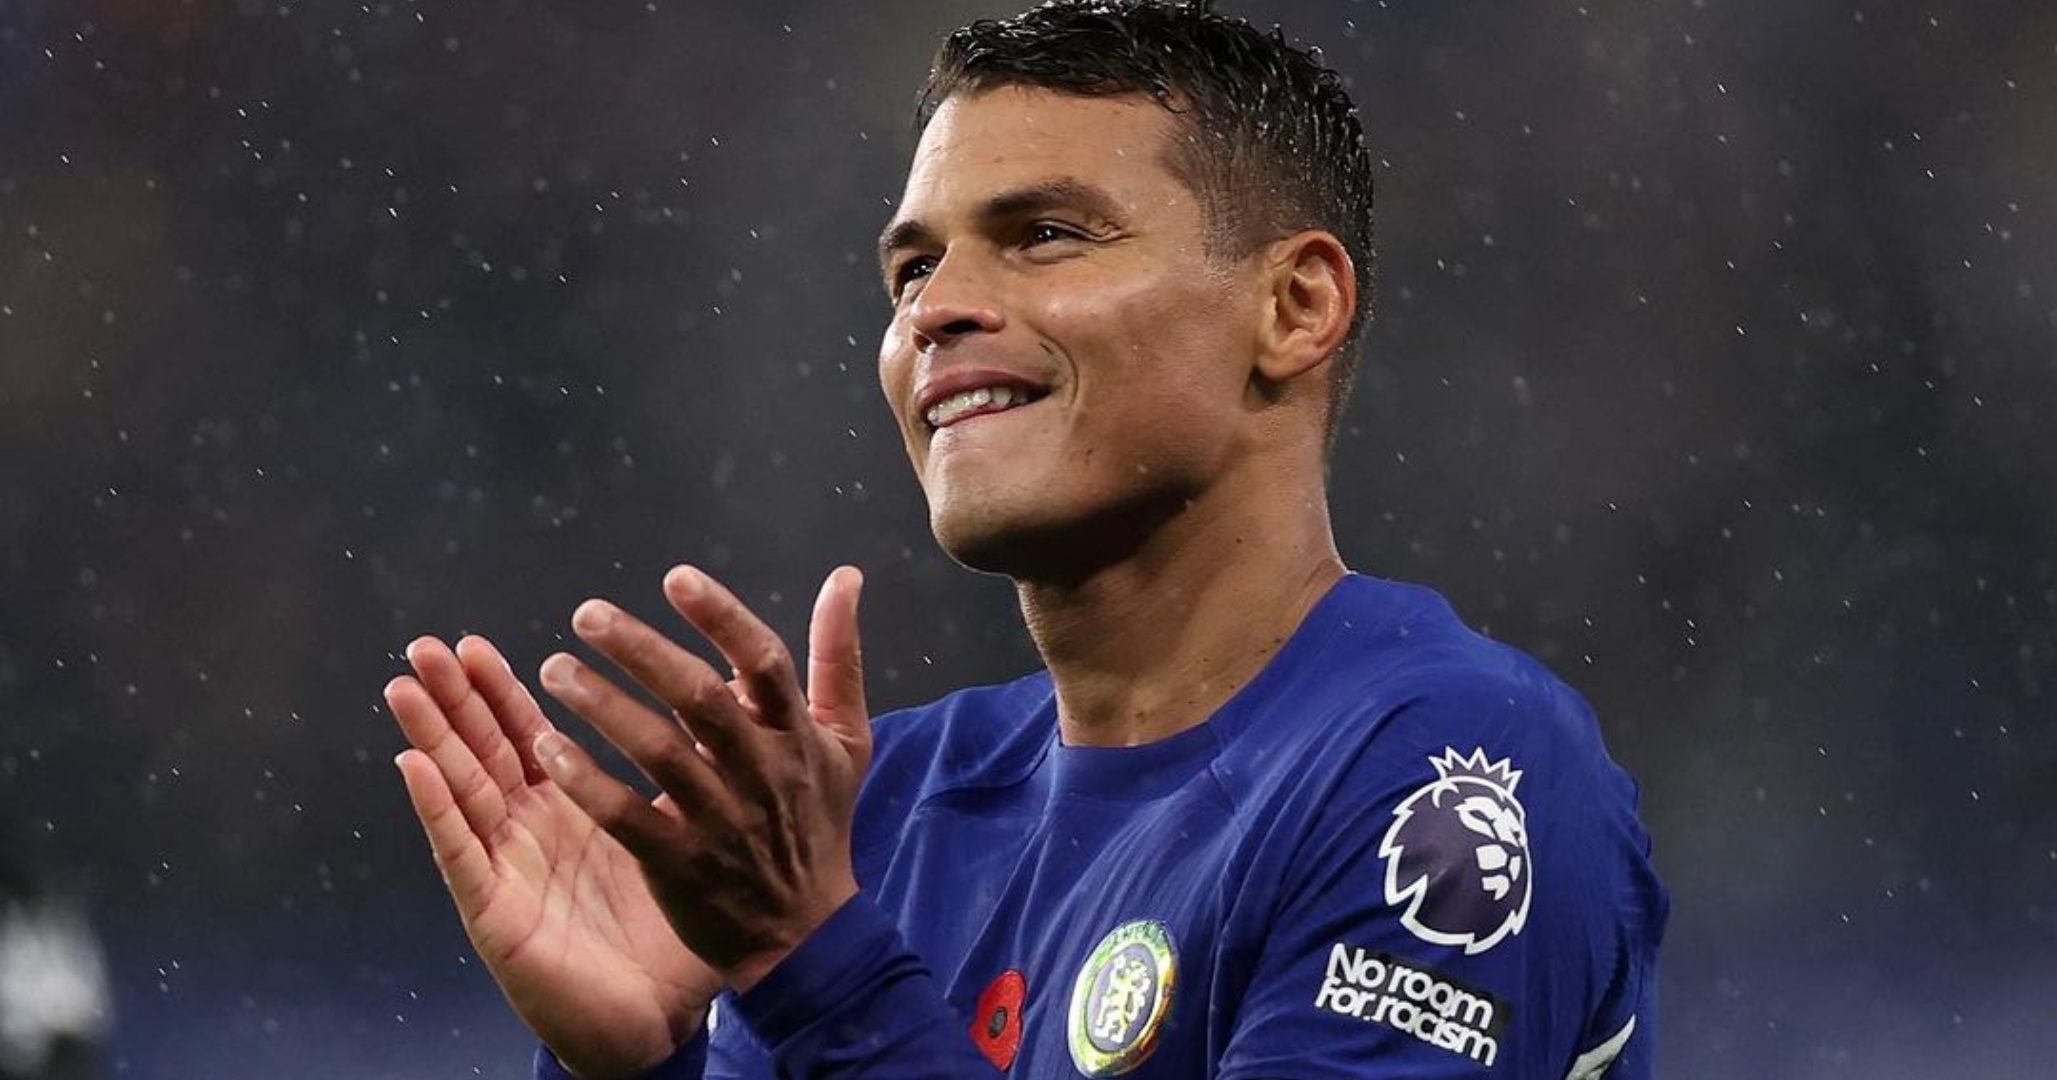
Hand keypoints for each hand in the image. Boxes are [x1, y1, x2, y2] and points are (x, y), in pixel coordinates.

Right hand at [386, 635, 720, 1079]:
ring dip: (430, 735)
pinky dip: (436, 808)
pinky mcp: (496, 913)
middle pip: (482, 753)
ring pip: (460, 790)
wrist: (657, 1025)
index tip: (479, 644)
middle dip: (453, 699)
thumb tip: (718, 719)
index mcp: (569, 812)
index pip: (526, 738)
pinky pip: (462, 854)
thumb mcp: (676, 841)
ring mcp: (506, 871)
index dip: (500, 692)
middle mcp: (529, 834)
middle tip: (429, 646)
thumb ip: (682, 784)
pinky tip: (412, 764)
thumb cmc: (668, 938)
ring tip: (405, 684)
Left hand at [532, 564, 870, 991]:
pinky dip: (588, 782)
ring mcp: (720, 820)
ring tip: (555, 670)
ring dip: (603, 707)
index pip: (764, 663)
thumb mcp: (845, 738)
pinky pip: (627, 816)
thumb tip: (845, 576)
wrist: (805, 931)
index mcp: (797, 734)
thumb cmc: (818, 820)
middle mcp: (761, 771)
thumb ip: (838, 655)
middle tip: (586, 615)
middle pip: (701, 700)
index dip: (722, 617)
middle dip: (642, 651)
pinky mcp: (680, 863)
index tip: (675, 578)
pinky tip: (548, 748)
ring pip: (659, 753)